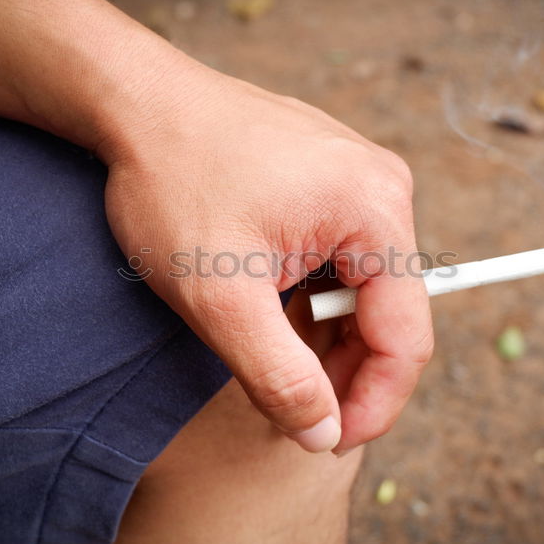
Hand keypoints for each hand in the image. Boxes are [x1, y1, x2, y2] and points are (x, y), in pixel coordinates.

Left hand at [99, 61, 432, 453]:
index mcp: (375, 210)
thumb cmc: (173, 183)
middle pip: (390, 314)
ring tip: (270, 353)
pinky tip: (273, 309)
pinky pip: (344, 257)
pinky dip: (314, 297)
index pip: (406, 337)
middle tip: (292, 409)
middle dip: (345, 371)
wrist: (137, 102)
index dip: (373, 404)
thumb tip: (325, 435)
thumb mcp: (219, 297)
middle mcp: (384, 188)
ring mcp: (360, 177)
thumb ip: (279, 376)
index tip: (328, 441)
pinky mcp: (334, 178)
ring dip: (325, 335)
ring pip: (365, 289)